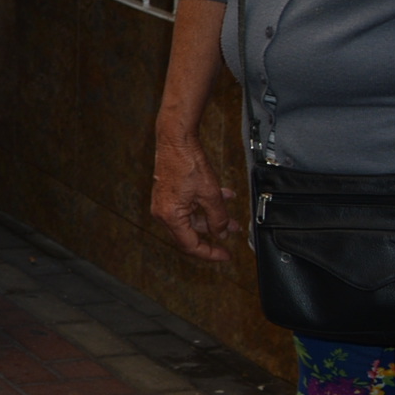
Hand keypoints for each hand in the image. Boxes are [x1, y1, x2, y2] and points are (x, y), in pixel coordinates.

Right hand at [151, 133, 236, 262]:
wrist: (176, 140)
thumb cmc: (188, 164)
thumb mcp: (211, 195)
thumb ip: (218, 219)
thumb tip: (222, 233)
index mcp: (170, 216)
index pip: (191, 245)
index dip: (210, 253)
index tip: (225, 255)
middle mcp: (163, 212)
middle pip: (189, 234)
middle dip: (213, 234)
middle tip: (230, 237)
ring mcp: (164, 203)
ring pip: (191, 220)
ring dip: (211, 219)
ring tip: (231, 218)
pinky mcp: (167, 193)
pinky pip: (187, 208)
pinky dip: (203, 207)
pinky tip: (221, 199)